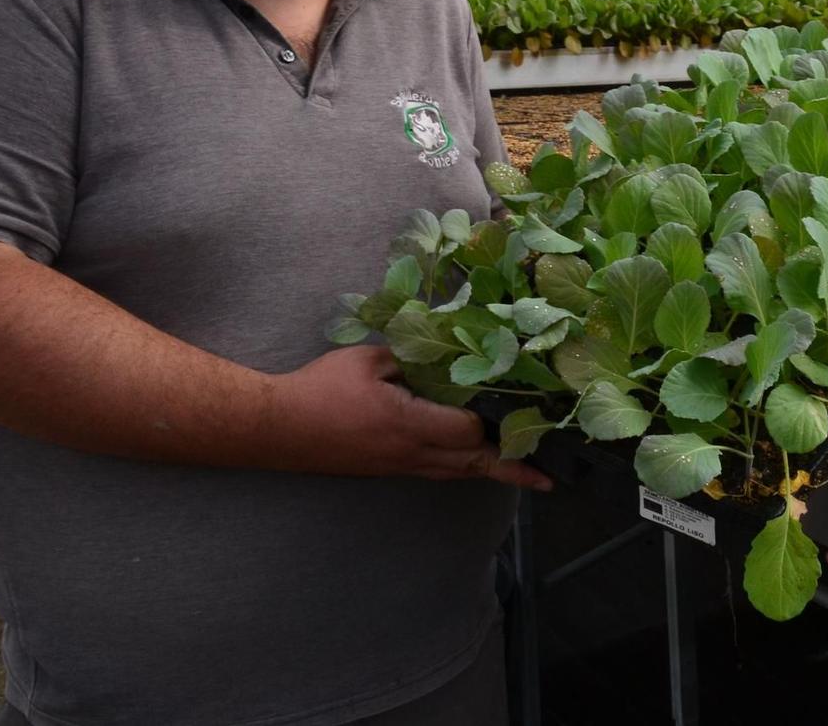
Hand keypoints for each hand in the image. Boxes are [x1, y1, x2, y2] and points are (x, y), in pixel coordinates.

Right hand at [262, 345, 551, 489]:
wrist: (277, 428)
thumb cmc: (321, 389)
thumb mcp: (369, 359)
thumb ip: (412, 356)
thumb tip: (446, 351)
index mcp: (408, 424)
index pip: (467, 429)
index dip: (491, 417)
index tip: (515, 399)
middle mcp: (410, 454)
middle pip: (473, 464)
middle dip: (513, 468)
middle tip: (549, 477)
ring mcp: (400, 466)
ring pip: (457, 473)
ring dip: (493, 473)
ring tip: (527, 477)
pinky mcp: (389, 469)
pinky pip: (438, 472)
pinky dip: (465, 468)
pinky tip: (476, 463)